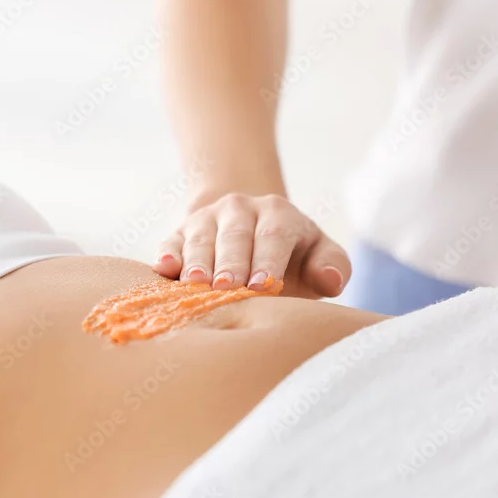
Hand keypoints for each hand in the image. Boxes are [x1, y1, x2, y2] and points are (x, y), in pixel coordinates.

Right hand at [153, 193, 350, 298]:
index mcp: (278, 213)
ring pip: (201, 239)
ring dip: (198, 262)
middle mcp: (239, 209)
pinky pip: (171, 243)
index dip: (268, 261)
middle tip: (228, 288)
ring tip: (196, 284)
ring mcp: (206, 219)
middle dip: (231, 263)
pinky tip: (164, 268)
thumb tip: (330, 280)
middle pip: (234, 236)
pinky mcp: (180, 234)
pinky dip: (167, 255)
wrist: (249, 235)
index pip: (273, 236)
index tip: (263, 286)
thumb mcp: (318, 256)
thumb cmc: (291, 258)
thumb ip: (333, 266)